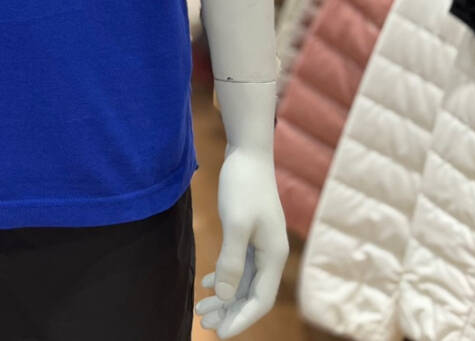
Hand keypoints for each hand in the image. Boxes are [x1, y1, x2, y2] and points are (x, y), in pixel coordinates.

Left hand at [194, 146, 287, 336]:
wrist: (247, 152)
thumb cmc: (243, 185)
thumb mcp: (235, 223)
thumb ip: (231, 261)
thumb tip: (226, 296)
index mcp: (273, 256)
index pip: (260, 301)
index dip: (241, 320)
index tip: (220, 335)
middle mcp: (270, 255)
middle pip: (251, 295)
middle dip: (229, 312)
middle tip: (205, 324)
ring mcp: (261, 244)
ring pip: (243, 281)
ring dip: (225, 297)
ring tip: (201, 309)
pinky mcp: (250, 233)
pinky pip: (239, 266)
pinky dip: (224, 277)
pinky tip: (208, 284)